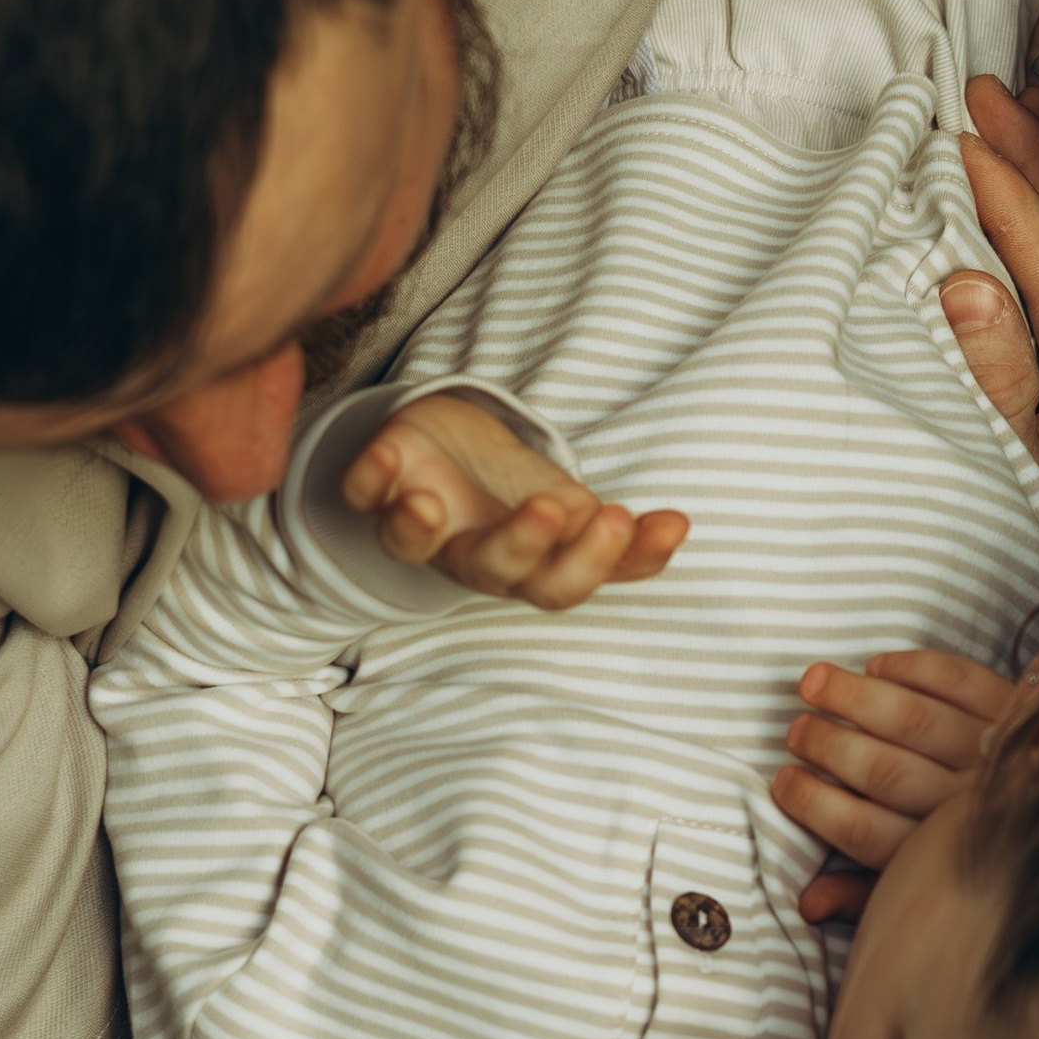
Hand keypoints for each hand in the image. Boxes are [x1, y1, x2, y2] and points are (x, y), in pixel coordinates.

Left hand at [339, 392, 686, 612]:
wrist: (450, 453)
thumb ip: (628, 540)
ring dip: (415, 528)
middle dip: (523, 546)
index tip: (631, 520)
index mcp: (526, 568)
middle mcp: (470, 556)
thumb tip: (679, 527)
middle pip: (492, 573)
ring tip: (429, 504)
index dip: (596, 563)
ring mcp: (422, 525)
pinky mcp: (376, 489)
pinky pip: (359, 495)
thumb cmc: (518, 499)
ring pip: (409, 545)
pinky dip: (367, 477)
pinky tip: (386, 455)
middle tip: (556, 510)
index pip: (561, 585)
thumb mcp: (580, 518)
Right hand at [774, 645, 1016, 921]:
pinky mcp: (1017, 709)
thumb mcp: (917, 887)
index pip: (865, 831)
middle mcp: (969, 804)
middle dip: (830, 746)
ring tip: (813, 682)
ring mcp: (997, 753)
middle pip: (887, 772)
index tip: (783, 782)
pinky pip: (960, 681)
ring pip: (917, 721)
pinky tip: (879, 665)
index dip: (816, 805)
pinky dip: (916, 667)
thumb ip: (863, 894)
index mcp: (939, 853)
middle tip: (796, 731)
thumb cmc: (964, 852)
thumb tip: (807, 902)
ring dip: (858, 696)